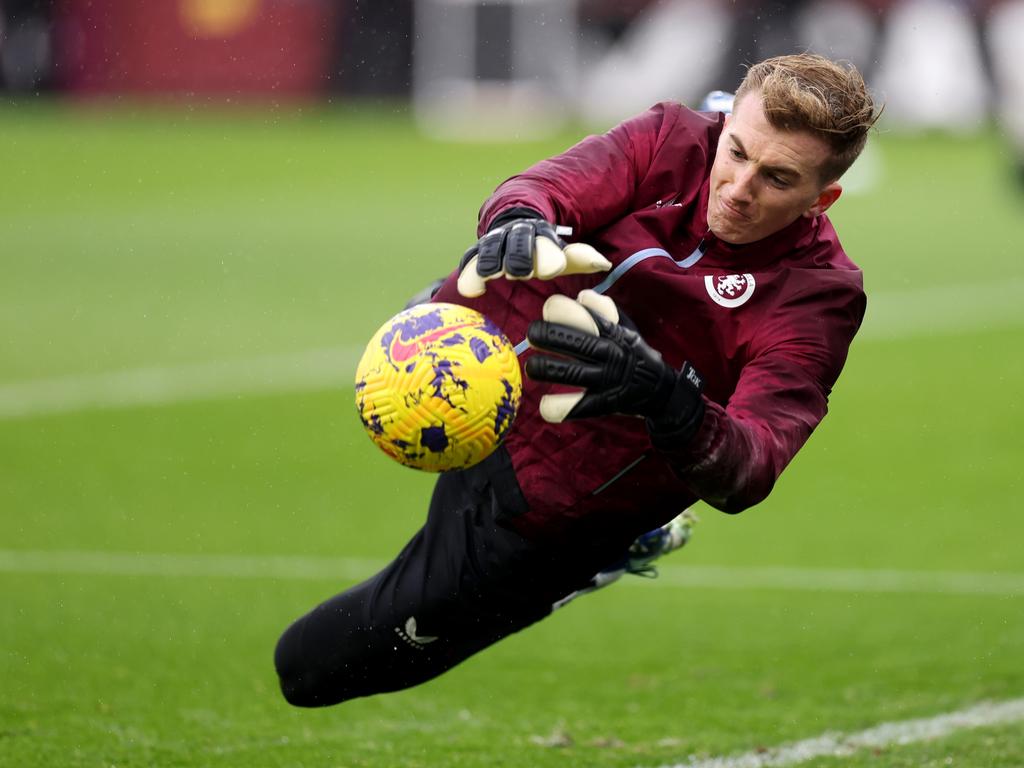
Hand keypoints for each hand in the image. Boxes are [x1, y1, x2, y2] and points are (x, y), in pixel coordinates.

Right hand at [457, 217, 610, 297]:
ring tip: (491, 276)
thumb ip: (581, 258)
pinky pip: (469, 260)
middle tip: (521, 273)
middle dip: (520, 256)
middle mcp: (516, 235)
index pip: (545, 242)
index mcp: (541, 235)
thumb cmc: (545, 251)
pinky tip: (472, 291)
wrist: (515, 223)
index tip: (554, 269)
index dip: (549, 254)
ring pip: (490, 248)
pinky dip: (469, 272)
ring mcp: (494, 242)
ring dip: (491, 261)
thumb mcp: (564, 254)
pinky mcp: (476, 253)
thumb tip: (603, 263)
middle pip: (517, 243)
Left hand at [525, 291, 704, 436]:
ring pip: (571, 374)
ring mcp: (607, 381)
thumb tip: (580, 297)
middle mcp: (610, 355)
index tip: (549, 308)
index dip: (564, 311)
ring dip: (545, 369)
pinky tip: (544, 405)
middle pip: (576, 343)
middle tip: (531, 335)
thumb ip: (604, 310)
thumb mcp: (625, 327)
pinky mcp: (604, 404)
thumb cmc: (633, 353)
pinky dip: (558, 407)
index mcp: (614, 333)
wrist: (659, 389)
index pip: (588, 316)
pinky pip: (578, 407)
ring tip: (531, 367)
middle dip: (547, 337)